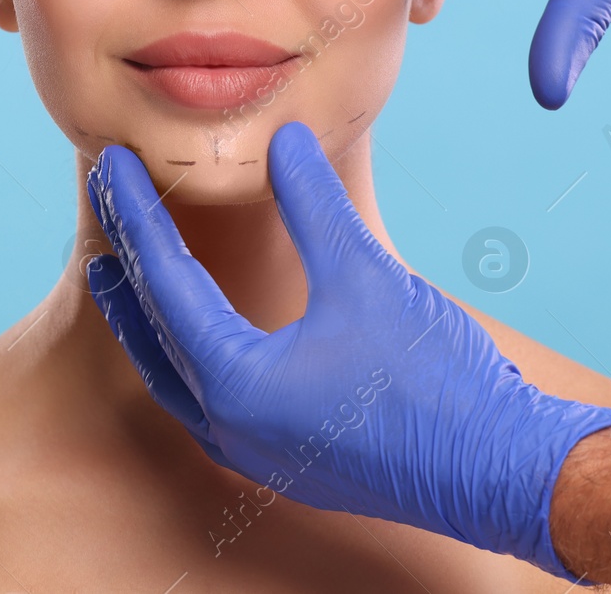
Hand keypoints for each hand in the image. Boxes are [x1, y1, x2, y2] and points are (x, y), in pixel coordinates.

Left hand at [84, 121, 610, 580]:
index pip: (167, 284)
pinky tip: (202, 337)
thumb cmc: (436, 379)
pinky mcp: (288, 462)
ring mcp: (258, 454)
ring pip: (175, 380)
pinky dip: (189, 358)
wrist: (501, 469)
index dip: (140, 216)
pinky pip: (210, 404)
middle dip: (127, 270)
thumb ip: (315, 205)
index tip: (116, 165)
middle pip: (155, 336)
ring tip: (126, 275)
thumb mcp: (367, 275)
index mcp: (238, 384)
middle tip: (108, 211)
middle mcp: (232, 429)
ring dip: (149, 321)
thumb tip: (285, 140)